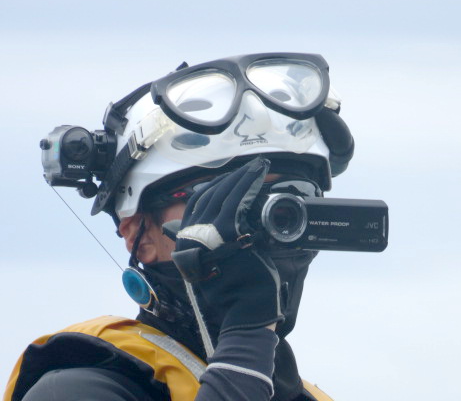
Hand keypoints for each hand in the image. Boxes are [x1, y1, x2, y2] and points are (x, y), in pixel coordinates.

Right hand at [170, 158, 283, 353]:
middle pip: (210, 195)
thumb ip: (198, 246)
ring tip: (258, 167)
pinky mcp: (227, 234)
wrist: (245, 312)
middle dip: (232, 177)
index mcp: (185, 243)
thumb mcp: (207, 268)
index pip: (197, 204)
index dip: (215, 186)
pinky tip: (258, 178)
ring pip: (224, 195)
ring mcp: (208, 234)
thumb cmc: (233, 292)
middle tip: (251, 167)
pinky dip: (248, 186)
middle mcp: (190, 236)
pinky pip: (237, 202)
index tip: (232, 177)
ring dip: (243, 177)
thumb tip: (182, 228)